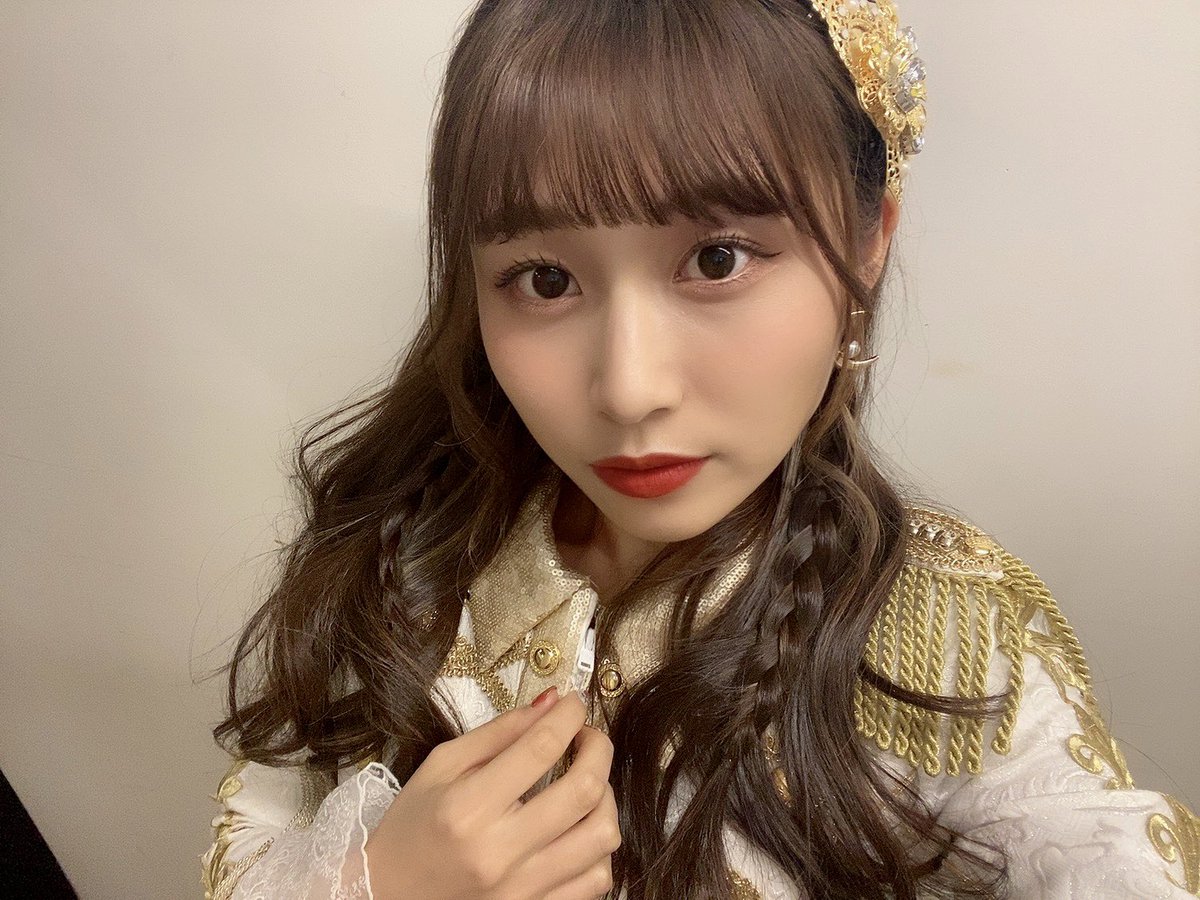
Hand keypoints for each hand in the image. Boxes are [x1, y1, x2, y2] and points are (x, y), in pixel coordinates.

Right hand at [365, 688, 620, 898]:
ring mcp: (521, 890)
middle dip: (598, 749)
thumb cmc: (411, 828)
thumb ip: (499, 731)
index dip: (568, 716)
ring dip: (606, 799)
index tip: (572, 704)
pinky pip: (596, 880)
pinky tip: (579, 830)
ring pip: (601, 838)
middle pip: (583, 791)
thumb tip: (550, 702)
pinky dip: (598, 849)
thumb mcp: (441, 766)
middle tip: (587, 737)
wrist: (384, 897)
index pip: (540, 747)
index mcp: (468, 808)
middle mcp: (499, 852)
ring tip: (588, 784)